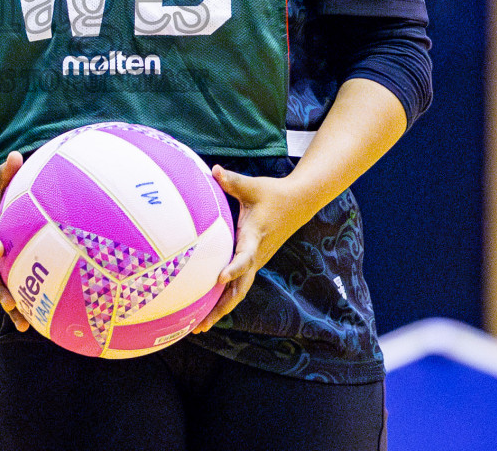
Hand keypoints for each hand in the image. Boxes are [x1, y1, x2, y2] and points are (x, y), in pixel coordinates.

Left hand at [194, 166, 311, 332]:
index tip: (219, 278)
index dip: (234, 268)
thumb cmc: (272, 193)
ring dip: (221, 309)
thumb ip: (232, 181)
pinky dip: (225, 298)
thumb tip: (213, 170)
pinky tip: (207, 308)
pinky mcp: (254, 262)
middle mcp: (256, 255)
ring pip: (239, 291)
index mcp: (255, 237)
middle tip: (201, 324)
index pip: (245, 257)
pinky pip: (239, 285)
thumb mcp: (253, 186)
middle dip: (221, 307)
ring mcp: (256, 261)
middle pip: (240, 288)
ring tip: (199, 326)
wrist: (297, 203)